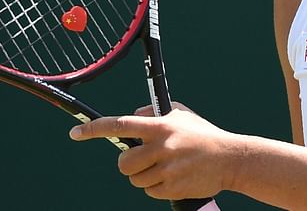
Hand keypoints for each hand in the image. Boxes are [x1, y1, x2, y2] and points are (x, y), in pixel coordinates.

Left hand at [69, 107, 241, 199]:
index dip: (95, 129)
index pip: (120, 125)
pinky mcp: (172, 188)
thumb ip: (154, 114)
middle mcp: (162, 147)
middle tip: (142, 159)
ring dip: (144, 176)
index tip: (76, 133)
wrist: (230, 159)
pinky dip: (156, 187)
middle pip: (123, 162)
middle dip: (128, 163)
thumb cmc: (203, 134)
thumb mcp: (180, 114)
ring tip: (165, 167)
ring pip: (135, 179)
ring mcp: (167, 170)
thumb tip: (133, 117)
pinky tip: (173, 177)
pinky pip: (150, 192)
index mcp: (161, 126)